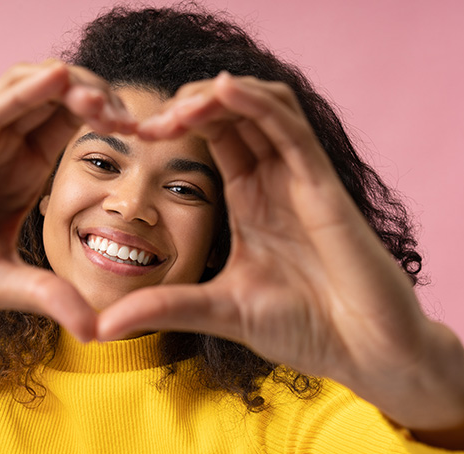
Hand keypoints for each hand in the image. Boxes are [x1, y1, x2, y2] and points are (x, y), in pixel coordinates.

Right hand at [0, 61, 134, 352]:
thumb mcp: (0, 285)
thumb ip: (48, 296)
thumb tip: (98, 331)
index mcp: (21, 172)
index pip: (70, 126)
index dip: (108, 119)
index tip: (148, 135)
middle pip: (55, 97)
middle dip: (97, 94)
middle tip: (135, 117)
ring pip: (22, 89)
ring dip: (66, 86)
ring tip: (102, 102)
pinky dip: (18, 97)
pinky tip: (52, 83)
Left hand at [97, 73, 463, 431]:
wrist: (363, 354)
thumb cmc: (302, 328)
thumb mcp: (217, 311)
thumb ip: (163, 308)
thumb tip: (99, 328)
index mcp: (249, 199)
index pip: (213, 137)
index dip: (176, 125)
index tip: (134, 135)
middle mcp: (274, 180)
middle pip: (233, 114)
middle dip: (189, 105)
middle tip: (148, 121)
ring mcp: (300, 180)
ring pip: (261, 108)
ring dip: (217, 96)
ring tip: (177, 107)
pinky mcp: (325, 187)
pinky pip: (289, 129)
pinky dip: (257, 104)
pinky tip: (222, 90)